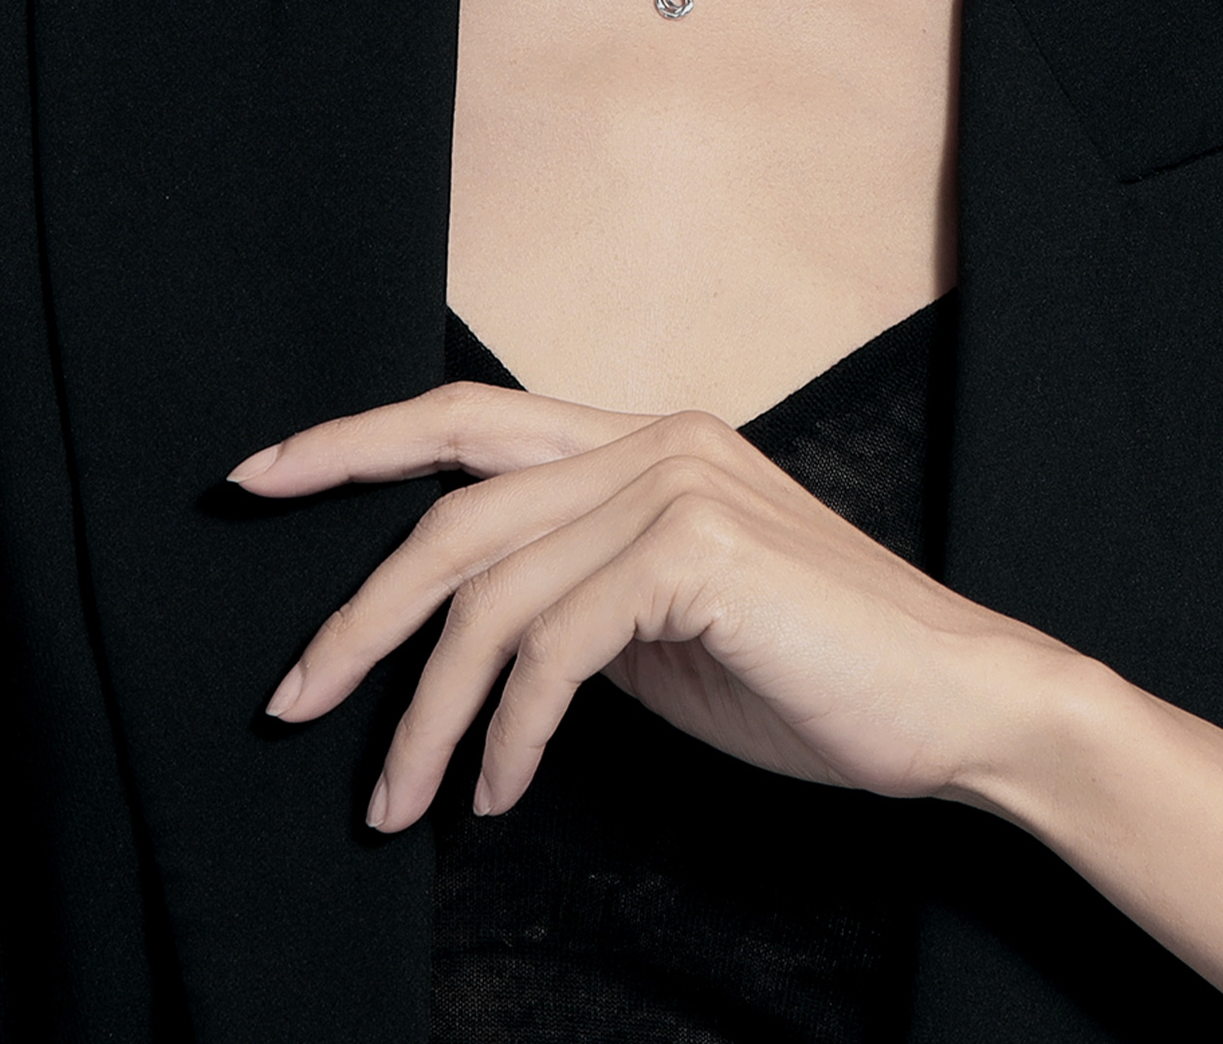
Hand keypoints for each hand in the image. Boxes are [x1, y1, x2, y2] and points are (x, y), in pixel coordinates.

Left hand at [229, 380, 1072, 832]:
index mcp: (633, 437)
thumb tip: (461, 627)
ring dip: (427, 712)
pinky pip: (557, 644)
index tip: (258, 478)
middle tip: (288, 697)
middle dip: (359, 612)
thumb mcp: (662, 619)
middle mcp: (646, 438)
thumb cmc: (809, 671)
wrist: (963, 706)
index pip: (464, 419)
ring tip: (394, 801)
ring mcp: (675, 484)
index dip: (353, 441)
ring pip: (493, 592)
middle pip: (454, 511)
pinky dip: (510, 728)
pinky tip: (498, 792)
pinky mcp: (700, 552)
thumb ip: (571, 590)